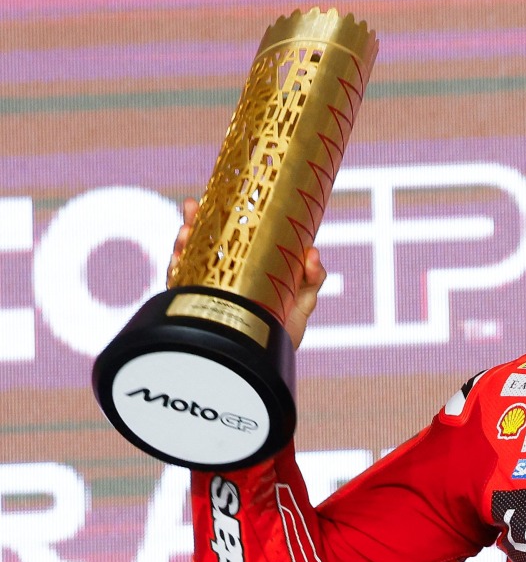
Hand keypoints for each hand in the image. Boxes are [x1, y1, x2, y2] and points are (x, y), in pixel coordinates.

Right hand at [168, 198, 326, 349]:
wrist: (270, 363)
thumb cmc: (285, 328)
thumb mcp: (304, 298)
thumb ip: (312, 276)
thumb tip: (312, 253)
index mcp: (246, 268)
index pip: (229, 236)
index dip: (221, 216)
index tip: (216, 198)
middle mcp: (222, 276)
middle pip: (202, 243)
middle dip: (194, 223)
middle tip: (192, 208)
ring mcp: (207, 290)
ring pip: (187, 259)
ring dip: (183, 242)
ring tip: (184, 232)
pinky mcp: (196, 307)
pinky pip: (180, 285)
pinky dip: (176, 268)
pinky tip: (177, 257)